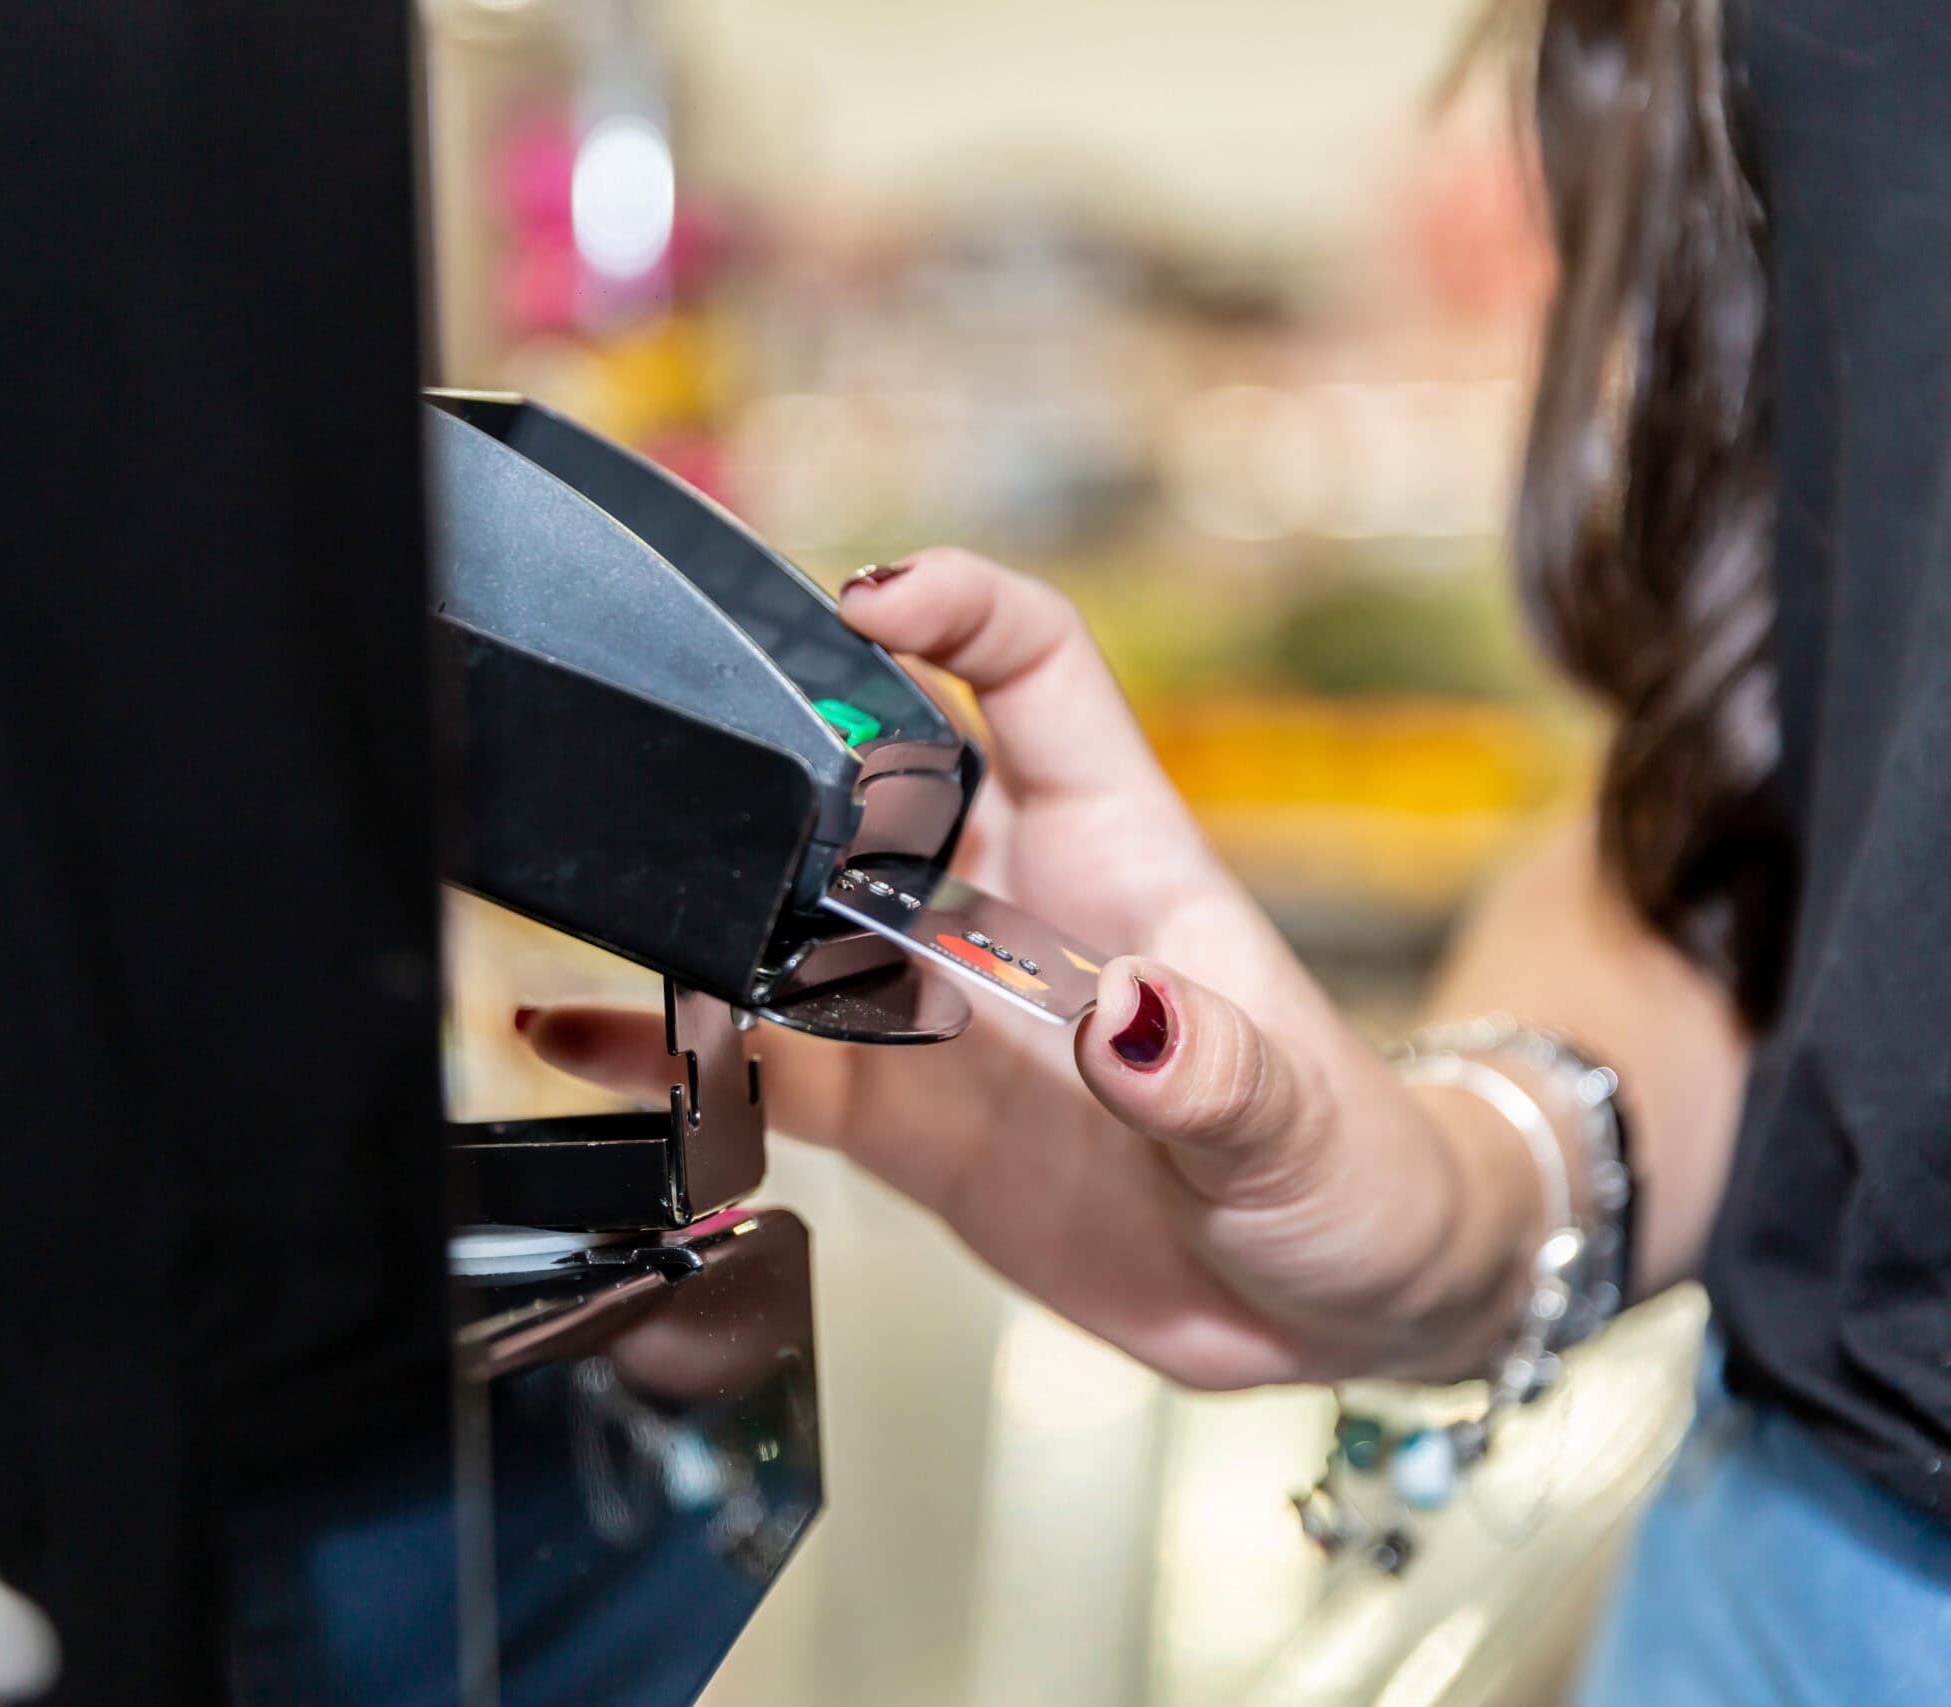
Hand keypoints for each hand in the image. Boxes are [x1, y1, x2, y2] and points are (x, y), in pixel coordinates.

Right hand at [527, 549, 1542, 1387]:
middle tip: (692, 761)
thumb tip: (1131, 1026)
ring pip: (796, 919)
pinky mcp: (903, 1114)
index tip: (866, 597)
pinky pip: (772, 1068)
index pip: (1034, 672)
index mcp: (1120, 853)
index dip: (956, 608)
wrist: (1324, 1305)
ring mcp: (947, 1008)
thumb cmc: (1349, 1172)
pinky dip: (684, 1058)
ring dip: (708, 908)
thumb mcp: (1299, 1122)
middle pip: (875, 775)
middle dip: (780, 746)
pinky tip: (601, 1046)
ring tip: (610, 903)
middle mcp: (1015, 908)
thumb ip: (1214, 1076)